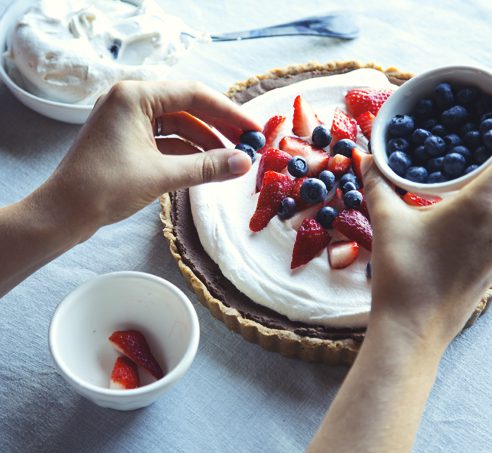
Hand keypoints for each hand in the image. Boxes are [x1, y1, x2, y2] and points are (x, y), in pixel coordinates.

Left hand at [44, 80, 260, 234]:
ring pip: (178, 126)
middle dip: (218, 128)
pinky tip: (207, 166)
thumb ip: (207, 167)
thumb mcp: (162, 175)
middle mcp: (131, 101)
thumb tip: (245, 163)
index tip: (253, 129)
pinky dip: (186, 152)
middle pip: (187, 108)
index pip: (193, 95)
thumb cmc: (105, 188)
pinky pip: (165, 140)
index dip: (228, 112)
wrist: (64, 213)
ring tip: (230, 160)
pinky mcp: (128, 140)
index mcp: (135, 96)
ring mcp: (128, 121)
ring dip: (204, 143)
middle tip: (247, 145)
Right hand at [362, 156, 491, 347]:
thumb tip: (362, 156)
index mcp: (482, 203)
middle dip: (487, 161)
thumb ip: (377, 183)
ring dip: (488, 187)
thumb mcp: (387, 221)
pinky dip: (489, 211)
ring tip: (469, 180)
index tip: (481, 124)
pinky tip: (471, 215)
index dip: (491, 138)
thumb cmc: (403, 271)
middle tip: (473, 148)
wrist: (414, 326)